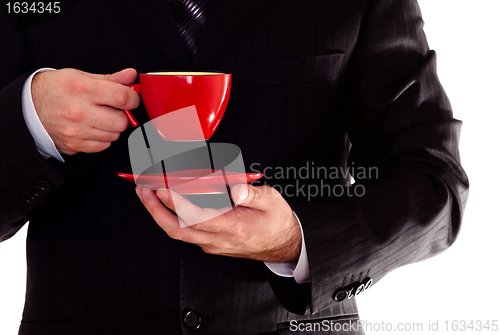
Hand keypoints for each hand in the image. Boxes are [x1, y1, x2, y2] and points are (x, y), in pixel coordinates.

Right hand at [31, 68, 139, 154]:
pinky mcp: (74, 144)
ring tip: (101, 117)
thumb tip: (131, 76)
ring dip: (112, 127)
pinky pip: (103, 146)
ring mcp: (76, 131)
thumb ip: (110, 78)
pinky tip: (93, 128)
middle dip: (122, 115)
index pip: (122, 98)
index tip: (131, 98)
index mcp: (82, 89)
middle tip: (114, 109)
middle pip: (121, 121)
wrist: (29, 107)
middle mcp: (78, 112)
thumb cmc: (57, 89)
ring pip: (114, 135)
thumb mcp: (81, 76)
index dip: (133, 99)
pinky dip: (103, 138)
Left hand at [136, 184, 301, 261]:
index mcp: (233, 228)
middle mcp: (219, 239)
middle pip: (178, 229)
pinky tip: (166, 204)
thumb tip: (237, 188)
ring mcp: (212, 244)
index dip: (177, 203)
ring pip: (178, 232)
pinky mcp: (210, 243)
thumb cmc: (276, 223)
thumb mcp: (271, 202)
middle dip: (156, 210)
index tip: (162, 189)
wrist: (283, 245)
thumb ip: (252, 194)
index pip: (197, 217)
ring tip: (148, 195)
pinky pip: (185, 232)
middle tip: (144, 191)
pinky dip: (170, 218)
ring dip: (159, 214)